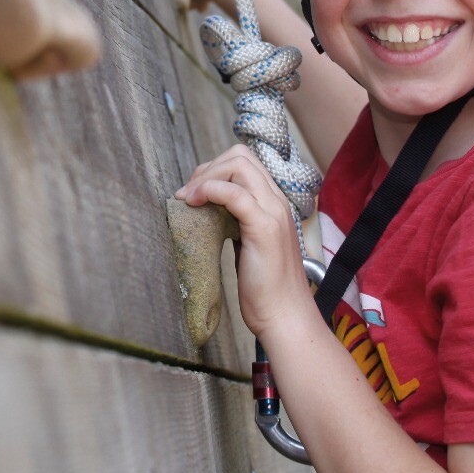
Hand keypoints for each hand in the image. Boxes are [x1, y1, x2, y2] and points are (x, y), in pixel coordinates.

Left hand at [176, 145, 313, 338]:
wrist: (285, 316)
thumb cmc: (265, 289)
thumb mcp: (249, 246)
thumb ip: (237, 223)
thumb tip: (209, 211)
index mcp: (275, 203)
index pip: (246, 162)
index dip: (215, 170)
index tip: (194, 193)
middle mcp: (277, 201)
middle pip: (241, 156)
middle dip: (208, 168)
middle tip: (188, 194)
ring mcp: (273, 212)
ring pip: (239, 166)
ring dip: (206, 176)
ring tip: (188, 199)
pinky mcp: (264, 228)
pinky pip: (235, 194)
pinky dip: (210, 190)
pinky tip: (195, 204)